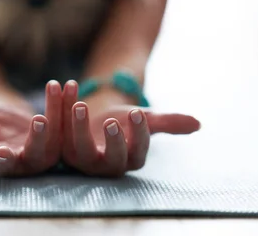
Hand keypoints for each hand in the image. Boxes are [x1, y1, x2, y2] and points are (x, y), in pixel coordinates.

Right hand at [0, 81, 62, 175]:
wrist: (19, 118)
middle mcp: (17, 162)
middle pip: (13, 164)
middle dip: (9, 158)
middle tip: (3, 150)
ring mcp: (39, 154)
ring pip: (42, 150)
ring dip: (41, 135)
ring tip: (39, 118)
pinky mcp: (57, 141)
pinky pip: (61, 130)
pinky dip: (59, 112)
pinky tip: (59, 94)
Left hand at [61, 82, 200, 176]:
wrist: (97, 117)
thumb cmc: (125, 121)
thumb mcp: (146, 119)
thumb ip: (169, 122)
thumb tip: (198, 124)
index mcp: (130, 159)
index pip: (137, 151)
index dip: (138, 134)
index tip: (138, 113)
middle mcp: (106, 165)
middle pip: (110, 159)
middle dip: (111, 141)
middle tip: (111, 121)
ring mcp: (82, 159)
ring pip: (78, 149)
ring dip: (78, 128)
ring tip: (79, 105)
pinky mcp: (62, 148)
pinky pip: (60, 134)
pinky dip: (60, 113)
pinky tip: (62, 93)